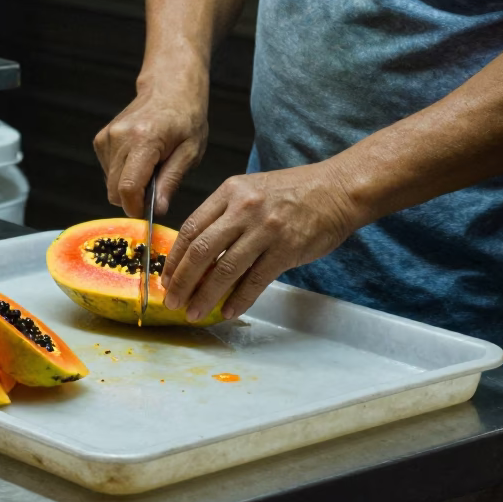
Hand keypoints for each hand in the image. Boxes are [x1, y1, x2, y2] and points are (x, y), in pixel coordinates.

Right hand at [94, 74, 208, 217]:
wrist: (170, 89)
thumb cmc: (186, 118)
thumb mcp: (190, 152)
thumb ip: (171, 181)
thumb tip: (157, 209)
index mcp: (144, 139)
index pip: (128, 187)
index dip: (136, 208)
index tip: (149, 214)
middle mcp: (119, 137)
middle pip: (114, 190)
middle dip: (134, 199)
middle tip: (157, 189)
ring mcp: (107, 137)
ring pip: (110, 183)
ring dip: (129, 185)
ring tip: (152, 167)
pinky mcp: (101, 139)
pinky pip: (108, 172)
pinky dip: (123, 174)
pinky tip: (140, 160)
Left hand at [161, 162, 366, 320]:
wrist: (337, 189)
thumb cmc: (294, 192)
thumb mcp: (251, 191)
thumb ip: (225, 216)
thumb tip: (198, 255)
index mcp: (229, 192)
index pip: (190, 228)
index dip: (174, 258)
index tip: (165, 279)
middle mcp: (244, 208)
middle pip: (200, 250)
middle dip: (182, 281)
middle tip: (172, 301)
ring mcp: (266, 229)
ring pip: (225, 269)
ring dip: (205, 296)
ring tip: (194, 312)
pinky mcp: (286, 249)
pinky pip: (255, 280)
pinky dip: (239, 299)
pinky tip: (228, 311)